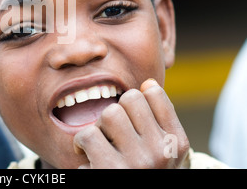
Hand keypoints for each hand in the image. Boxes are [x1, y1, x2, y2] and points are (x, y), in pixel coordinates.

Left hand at [73, 79, 189, 167]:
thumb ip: (159, 119)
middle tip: (113, 132)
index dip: (137, 100)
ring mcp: (137, 162)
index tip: (132, 118)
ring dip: (98, 127)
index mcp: (176, 142)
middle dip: (117, 111)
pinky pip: (87, 135)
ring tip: (100, 144)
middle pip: (129, 99)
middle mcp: (161, 152)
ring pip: (108, 114)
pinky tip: (87, 156)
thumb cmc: (146, 173)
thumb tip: (147, 83)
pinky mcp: (110, 171)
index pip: (153, 93)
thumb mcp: (164, 152)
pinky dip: (81, 145)